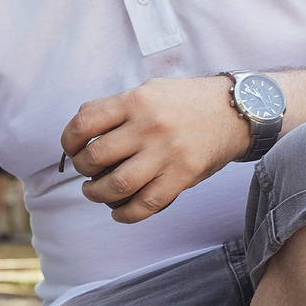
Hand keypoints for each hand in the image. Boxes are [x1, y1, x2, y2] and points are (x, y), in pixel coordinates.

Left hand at [59, 75, 252, 223]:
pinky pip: (145, 204)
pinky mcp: (183, 176)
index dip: (68, 141)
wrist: (236, 110)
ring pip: (116, 185)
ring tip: (96, 191)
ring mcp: (167, 153)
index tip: (72, 149)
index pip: (84, 123)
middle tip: (87, 172)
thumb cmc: (185, 101)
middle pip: (95, 157)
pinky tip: (118, 211)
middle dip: (83, 170)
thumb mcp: (148, 90)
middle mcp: (150, 126)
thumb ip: (116, 108)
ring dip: (97, 194)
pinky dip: (125, 214)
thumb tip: (79, 133)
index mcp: (136, 100)